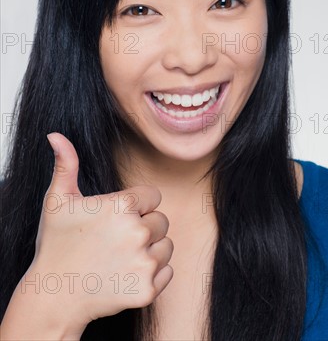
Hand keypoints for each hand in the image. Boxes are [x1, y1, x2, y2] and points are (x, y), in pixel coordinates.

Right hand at [27, 132, 173, 328]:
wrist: (54, 297)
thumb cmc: (56, 244)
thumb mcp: (58, 200)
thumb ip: (65, 164)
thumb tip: (56, 135)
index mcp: (122, 206)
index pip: (153, 197)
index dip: (136, 206)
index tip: (116, 218)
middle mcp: (138, 232)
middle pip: (161, 221)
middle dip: (144, 228)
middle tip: (116, 240)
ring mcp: (144, 263)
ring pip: (166, 246)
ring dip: (150, 250)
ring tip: (121, 257)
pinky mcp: (148, 289)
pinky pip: (167, 272)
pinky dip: (152, 274)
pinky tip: (127, 274)